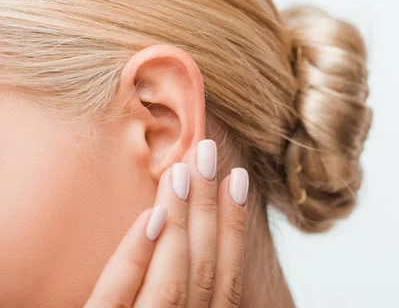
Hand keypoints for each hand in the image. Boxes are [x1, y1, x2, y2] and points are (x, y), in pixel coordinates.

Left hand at [84, 140, 248, 307]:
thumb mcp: (160, 306)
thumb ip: (176, 285)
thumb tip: (186, 227)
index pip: (227, 277)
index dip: (234, 226)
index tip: (237, 177)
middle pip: (203, 269)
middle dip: (208, 206)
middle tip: (206, 150)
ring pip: (172, 280)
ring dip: (181, 220)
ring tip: (180, 170)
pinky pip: (118, 297)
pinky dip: (137, 256)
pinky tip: (150, 217)